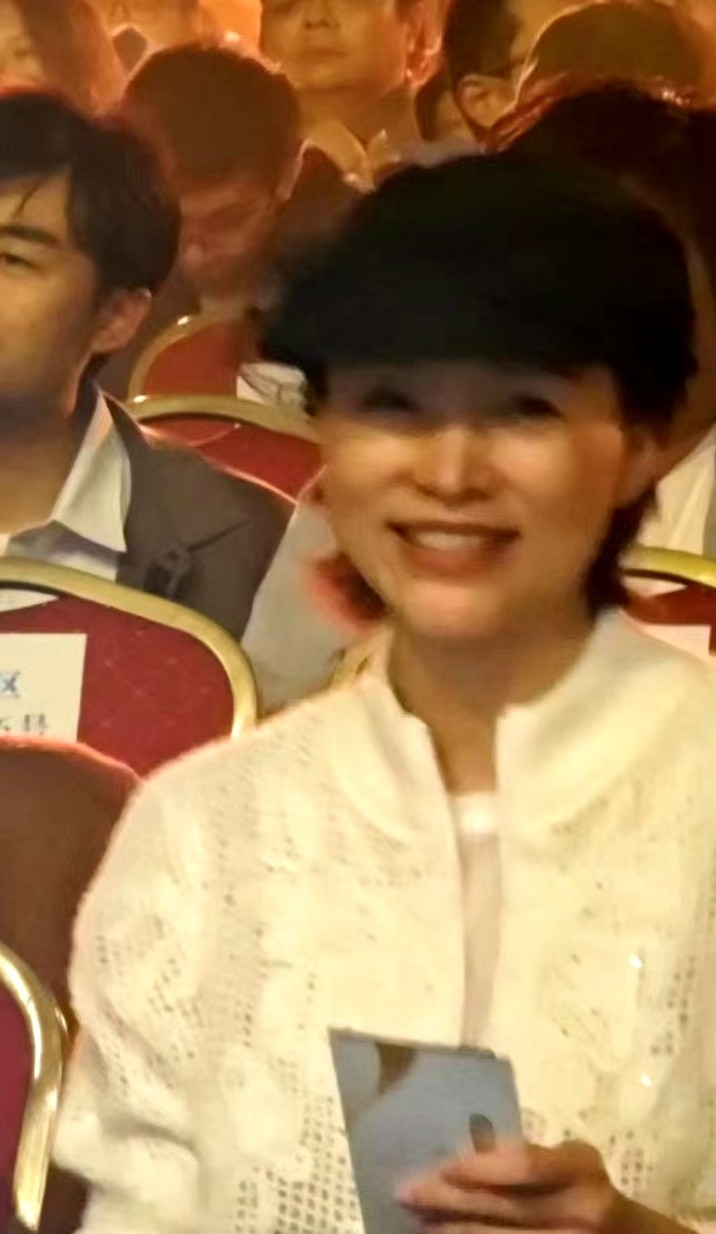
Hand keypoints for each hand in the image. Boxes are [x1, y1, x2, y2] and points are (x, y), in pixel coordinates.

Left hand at [396, 1139, 626, 1232]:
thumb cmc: (587, 1188)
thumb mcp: (568, 1162)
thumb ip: (525, 1157)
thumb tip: (460, 1145)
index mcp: (582, 1168)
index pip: (525, 1165)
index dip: (479, 1166)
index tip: (438, 1164)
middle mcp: (581, 1210)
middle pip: (504, 1207)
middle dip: (449, 1200)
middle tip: (405, 1191)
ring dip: (452, 1232)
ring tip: (416, 1222)